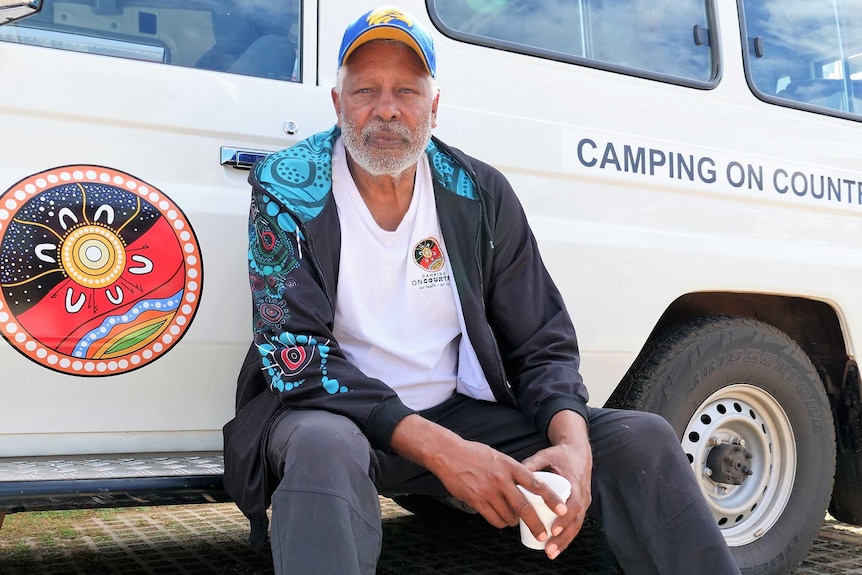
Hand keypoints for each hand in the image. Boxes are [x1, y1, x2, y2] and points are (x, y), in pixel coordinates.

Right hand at [430, 439, 567, 535]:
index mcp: (510, 466)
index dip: (551, 498)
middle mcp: (501, 479)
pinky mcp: (476, 500)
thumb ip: (513, 471)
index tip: (563, 509)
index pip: (536, 484)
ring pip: (508, 516)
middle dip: (536, 524)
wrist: (449, 454)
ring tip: (514, 519)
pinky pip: (494, 519)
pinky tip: (501, 518)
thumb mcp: (499, 457)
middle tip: (544, 534)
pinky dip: (500, 522)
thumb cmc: (475, 454)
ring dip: (514, 521)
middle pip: (524, 507)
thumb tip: (527, 487)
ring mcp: (488, 491)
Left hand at [521, 410, 591, 559]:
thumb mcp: (546, 455)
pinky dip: (566, 536)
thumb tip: (515, 473)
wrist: (578, 452)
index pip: (574, 503)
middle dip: (563, 537)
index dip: (565, 517)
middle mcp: (583, 495)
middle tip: (548, 548)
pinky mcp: (581, 506)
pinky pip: (575, 524)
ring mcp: (584, 502)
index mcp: (576, 482)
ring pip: (577, 526)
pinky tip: (555, 547)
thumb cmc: (560, 455)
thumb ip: (533, 463)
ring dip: (564, 541)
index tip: (553, 528)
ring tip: (550, 552)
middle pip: (576, 521)